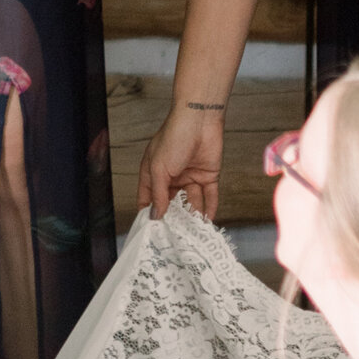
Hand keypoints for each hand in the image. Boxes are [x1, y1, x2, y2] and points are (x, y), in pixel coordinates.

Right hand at [139, 102, 222, 221]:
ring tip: (193, 233)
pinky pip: (209, 196)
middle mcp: (171, 177)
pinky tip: (208, 220)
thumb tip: (156, 215)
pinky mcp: (207, 175)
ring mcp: (190, 176)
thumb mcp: (159, 168)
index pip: (148, 199)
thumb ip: (159, 194)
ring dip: (192, 216)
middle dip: (173, 219)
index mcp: (154, 173)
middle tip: (174, 238)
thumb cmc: (174, 136)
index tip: (151, 232)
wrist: (200, 120)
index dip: (149, 214)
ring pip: (191, 202)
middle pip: (171, 203)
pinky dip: (209, 208)